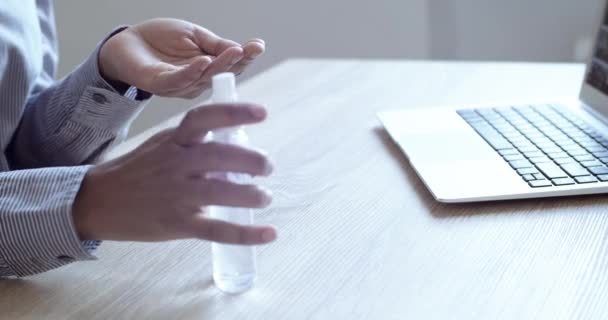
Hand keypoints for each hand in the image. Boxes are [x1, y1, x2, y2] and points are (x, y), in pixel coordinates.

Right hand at [73, 103, 275, 243]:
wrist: (98, 201)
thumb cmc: (139, 171)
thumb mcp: (163, 146)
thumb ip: (197, 144)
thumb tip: (241, 146)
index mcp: (174, 141)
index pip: (204, 118)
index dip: (234, 112)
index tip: (263, 112)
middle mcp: (176, 164)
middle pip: (218, 156)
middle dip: (251, 160)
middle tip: (268, 166)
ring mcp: (176, 195)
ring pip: (220, 192)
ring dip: (250, 195)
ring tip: (265, 196)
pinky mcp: (178, 224)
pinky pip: (217, 230)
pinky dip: (246, 234)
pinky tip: (269, 233)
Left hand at [99, 18, 264, 98]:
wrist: (127, 42)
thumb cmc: (161, 40)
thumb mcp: (193, 36)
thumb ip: (215, 44)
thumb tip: (241, 49)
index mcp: (208, 69)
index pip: (231, 65)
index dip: (246, 57)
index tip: (258, 46)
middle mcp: (198, 81)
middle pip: (222, 74)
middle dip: (238, 63)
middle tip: (249, 51)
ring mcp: (180, 85)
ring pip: (204, 78)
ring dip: (220, 65)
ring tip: (234, 52)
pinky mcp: (160, 84)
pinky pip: (178, 80)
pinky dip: (192, 72)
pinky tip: (203, 61)